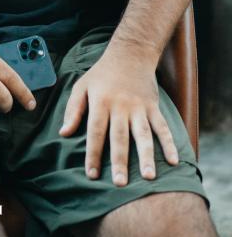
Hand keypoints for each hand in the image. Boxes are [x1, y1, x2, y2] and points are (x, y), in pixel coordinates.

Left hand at [59, 42, 178, 185]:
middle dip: (120, 161)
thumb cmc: (101, 73)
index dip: (93, 153)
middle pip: (120, 136)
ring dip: (146, 156)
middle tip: (120, 184)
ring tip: (149, 177)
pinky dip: (169, 144)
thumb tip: (63, 133)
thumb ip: (73, 110)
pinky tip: (173, 161)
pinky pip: (162, 127)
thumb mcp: (82, 86)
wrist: (130, 53)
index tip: (92, 175)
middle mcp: (120, 105)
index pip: (95, 131)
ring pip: (143, 134)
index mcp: (100, 101)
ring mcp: (139, 107)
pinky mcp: (153, 106)